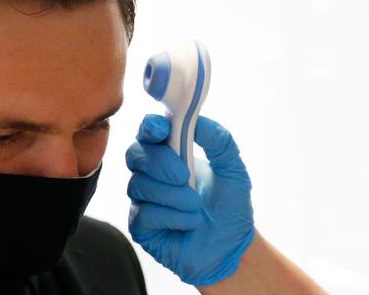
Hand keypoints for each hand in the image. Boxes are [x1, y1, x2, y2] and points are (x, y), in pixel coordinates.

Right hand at [125, 114, 254, 285]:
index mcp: (170, 154)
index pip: (149, 132)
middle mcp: (151, 174)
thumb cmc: (230, 206)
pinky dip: (172, 216)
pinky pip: (144, 214)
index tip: (161, 128)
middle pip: (135, 154)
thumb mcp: (232, 168)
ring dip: (173, 194)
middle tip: (184, 175)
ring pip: (139, 185)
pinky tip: (190, 222)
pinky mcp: (141, 227)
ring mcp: (143, 200)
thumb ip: (219, 140)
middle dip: (160, 162)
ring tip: (196, 205)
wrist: (233, 247)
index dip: (150, 127)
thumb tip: (197, 120)